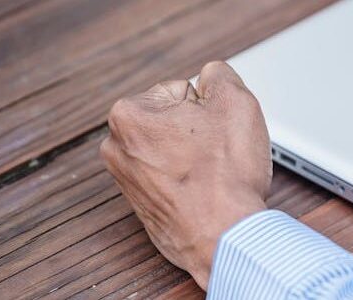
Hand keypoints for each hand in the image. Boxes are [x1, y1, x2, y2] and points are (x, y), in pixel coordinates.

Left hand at [99, 61, 270, 289]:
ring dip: (195, 156)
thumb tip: (210, 77)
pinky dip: (189, 181)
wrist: (223, 237)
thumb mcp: (235, 102)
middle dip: (198, 131)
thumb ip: (219, 75)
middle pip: (174, 120)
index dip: (208, 109)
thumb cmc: (226, 175)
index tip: (216, 133)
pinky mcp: (141, 206)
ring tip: (212, 175)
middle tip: (216, 153)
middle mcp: (116, 147)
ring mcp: (126, 180)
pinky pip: (171, 179)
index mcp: (129, 114)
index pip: (183, 91)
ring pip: (174, 150)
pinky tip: (205, 192)